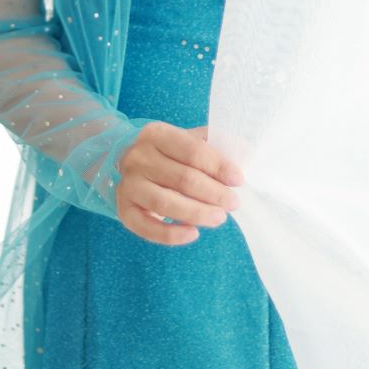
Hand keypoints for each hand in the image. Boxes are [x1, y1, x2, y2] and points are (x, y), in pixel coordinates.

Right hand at [114, 122, 244, 245]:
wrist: (130, 164)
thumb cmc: (167, 154)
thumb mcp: (185, 140)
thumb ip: (212, 145)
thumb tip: (245, 152)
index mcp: (156, 134)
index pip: (192, 151)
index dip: (218, 166)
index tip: (238, 179)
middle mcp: (137, 157)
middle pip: (182, 178)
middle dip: (213, 193)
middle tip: (233, 203)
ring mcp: (128, 184)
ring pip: (165, 203)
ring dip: (197, 213)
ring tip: (219, 218)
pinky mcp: (123, 210)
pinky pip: (146, 228)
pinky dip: (171, 235)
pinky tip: (193, 234)